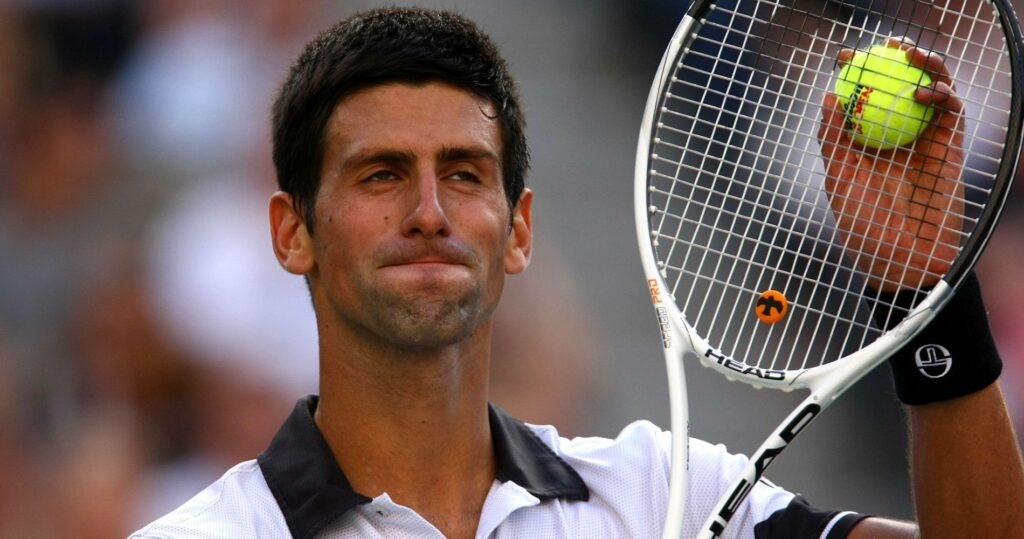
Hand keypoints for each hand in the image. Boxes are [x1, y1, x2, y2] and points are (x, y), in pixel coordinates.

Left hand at [818, 38, 965, 291]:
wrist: (901, 258)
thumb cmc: (862, 225)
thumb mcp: (838, 179)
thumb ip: (833, 139)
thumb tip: (828, 97)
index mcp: (864, 142)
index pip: (861, 97)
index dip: (855, 72)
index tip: (843, 55)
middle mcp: (895, 137)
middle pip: (899, 88)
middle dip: (895, 59)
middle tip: (883, 42)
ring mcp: (923, 142)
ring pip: (930, 93)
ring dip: (925, 67)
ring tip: (910, 54)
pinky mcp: (949, 150)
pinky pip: (951, 114)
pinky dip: (943, 96)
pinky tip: (925, 90)